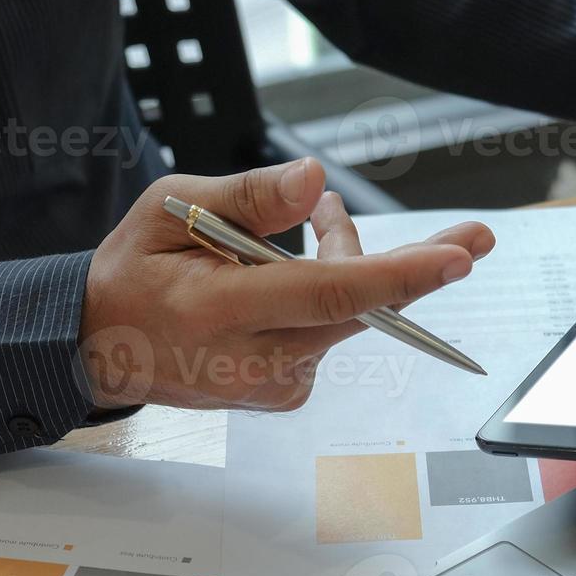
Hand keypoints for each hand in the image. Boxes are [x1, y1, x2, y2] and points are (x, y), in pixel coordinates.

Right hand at [79, 158, 493, 409]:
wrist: (105, 345)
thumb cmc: (136, 270)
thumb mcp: (170, 209)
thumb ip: (247, 198)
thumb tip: (314, 181)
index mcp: (219, 311)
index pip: (328, 295)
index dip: (398, 275)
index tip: (458, 258)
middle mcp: (253, 361)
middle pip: (362, 311)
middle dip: (415, 266)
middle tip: (470, 236)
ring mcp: (274, 386)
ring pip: (350, 317)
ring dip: (349, 268)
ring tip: (314, 226)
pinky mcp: (287, 394)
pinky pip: (332, 335)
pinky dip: (330, 299)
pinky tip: (293, 275)